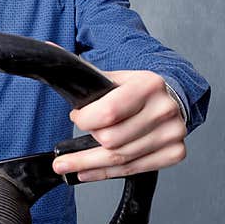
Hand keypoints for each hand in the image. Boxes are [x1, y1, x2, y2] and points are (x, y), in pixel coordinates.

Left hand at [52, 70, 185, 180]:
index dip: (85, 120)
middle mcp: (163, 110)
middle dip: (87, 142)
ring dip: (89, 165)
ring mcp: (172, 133)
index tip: (76, 118)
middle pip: (112, 140)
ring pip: (120, 159)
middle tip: (75, 141)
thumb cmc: (138, 90)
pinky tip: (88, 171)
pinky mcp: (174, 152)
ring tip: (67, 166)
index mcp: (148, 85)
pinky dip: (105, 173)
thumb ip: (85, 73)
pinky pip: (133, 170)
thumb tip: (49, 50)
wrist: (173, 98)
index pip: (108, 112)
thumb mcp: (116, 78)